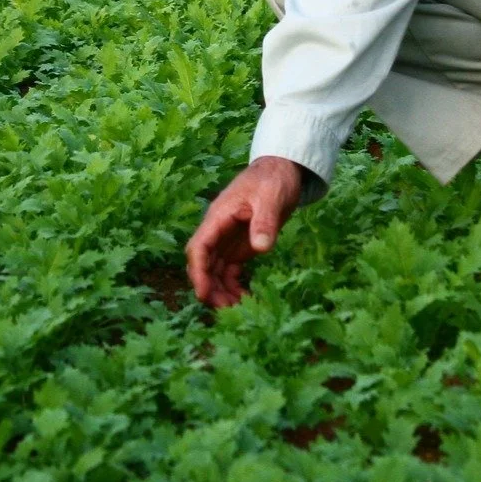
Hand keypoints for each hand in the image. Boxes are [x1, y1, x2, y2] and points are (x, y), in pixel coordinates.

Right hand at [185, 156, 303, 307]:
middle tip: (226, 310)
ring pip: (214, 270)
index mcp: (219, 216)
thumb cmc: (273, 179)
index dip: (198, 272)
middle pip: (204, 263)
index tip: (203, 294)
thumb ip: (264, 221)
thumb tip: (261, 247)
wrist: (282, 171)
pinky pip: (229, 271)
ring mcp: (228, 240)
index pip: (199, 247)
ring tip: (236, 310)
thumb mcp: (271, 197)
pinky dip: (232, 286)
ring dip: (220, 290)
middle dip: (209, 287)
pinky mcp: (240, 246)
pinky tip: (243, 299)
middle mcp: (219, 230)